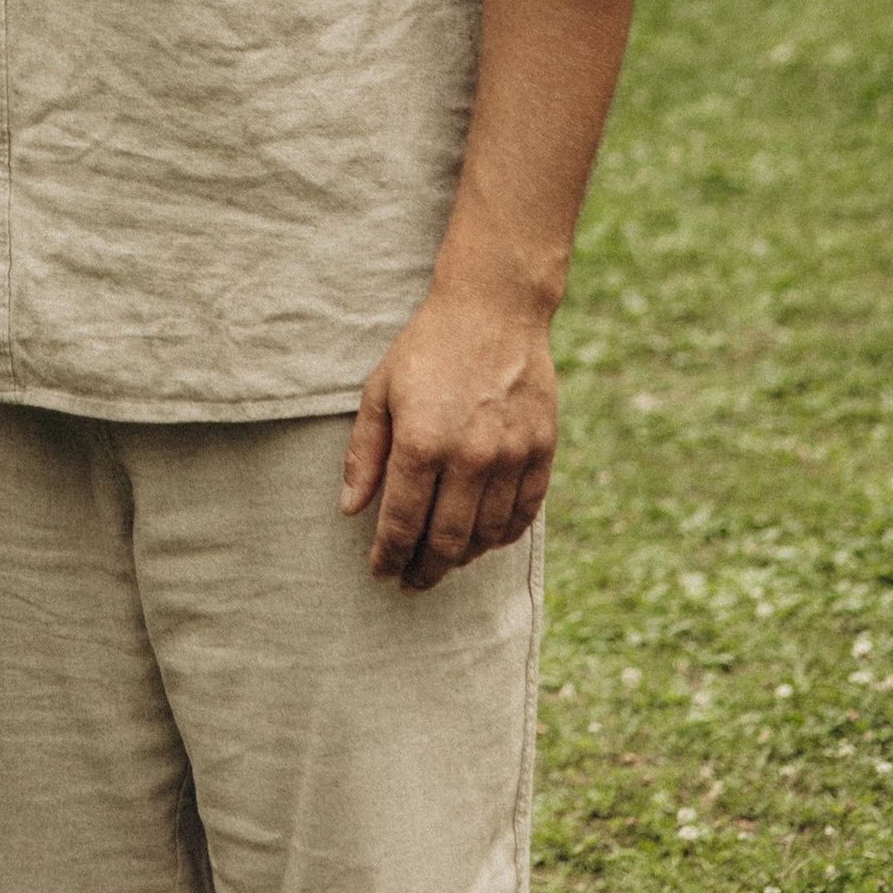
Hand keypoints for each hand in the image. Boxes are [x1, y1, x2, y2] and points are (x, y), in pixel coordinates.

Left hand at [341, 277, 557, 588]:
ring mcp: (511, 457)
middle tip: (410, 582)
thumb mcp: (380, 391)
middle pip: (446, 542)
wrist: (493, 311)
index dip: (388, 556)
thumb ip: (365, 453)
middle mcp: (469, 457)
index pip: (402, 524)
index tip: (380, 571)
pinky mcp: (541, 452)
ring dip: (462, 560)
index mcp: (421, 442)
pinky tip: (483, 542)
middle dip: (424, 570)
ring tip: (442, 563)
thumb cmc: (427, 349)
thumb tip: (350, 508)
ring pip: (486, 537)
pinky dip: (501, 538)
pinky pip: (524, 515)